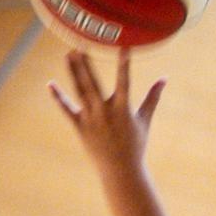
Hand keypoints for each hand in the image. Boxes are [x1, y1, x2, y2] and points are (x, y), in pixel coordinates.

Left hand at [48, 50, 165, 175]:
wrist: (120, 171)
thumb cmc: (135, 145)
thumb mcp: (145, 120)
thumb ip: (153, 97)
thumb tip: (164, 78)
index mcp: (123, 109)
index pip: (124, 81)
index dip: (124, 63)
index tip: (123, 46)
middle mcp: (105, 112)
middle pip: (93, 83)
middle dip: (86, 64)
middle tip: (80, 44)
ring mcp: (91, 119)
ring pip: (80, 91)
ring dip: (73, 72)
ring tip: (68, 54)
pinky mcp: (80, 127)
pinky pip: (67, 110)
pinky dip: (58, 98)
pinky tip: (50, 84)